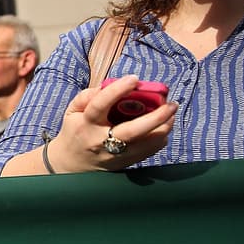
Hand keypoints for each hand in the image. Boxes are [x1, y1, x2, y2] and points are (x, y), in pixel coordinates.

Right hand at [47, 75, 177, 171]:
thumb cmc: (74, 132)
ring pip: (147, 143)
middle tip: (171, 104)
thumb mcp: (72, 111)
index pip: (100, 105)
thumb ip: (87, 96)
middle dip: (155, 117)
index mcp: (87, 124)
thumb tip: (111, 85)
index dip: (117, 90)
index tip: (134, 79)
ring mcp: (117, 154)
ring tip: (171, 113)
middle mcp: (102, 141)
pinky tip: (164, 127)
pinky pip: (150, 151)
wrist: (73, 165)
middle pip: (132, 130)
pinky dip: (161, 138)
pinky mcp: (127, 162)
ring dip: (164, 127)